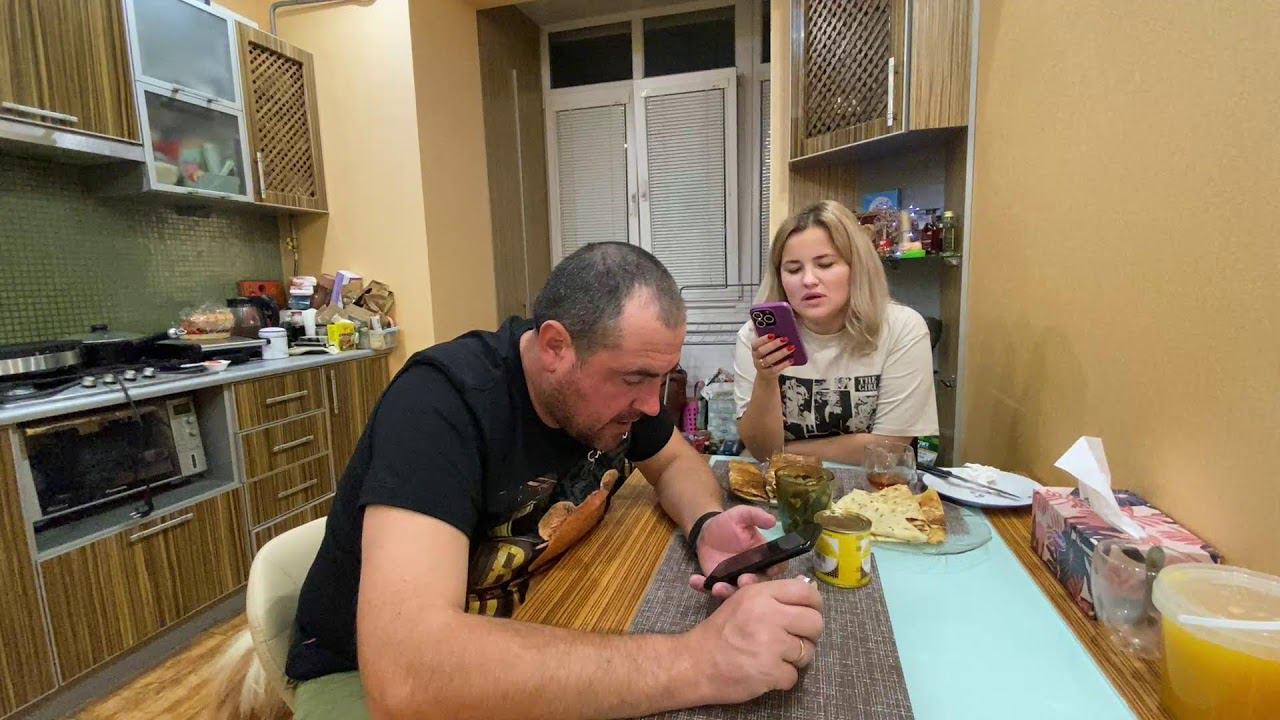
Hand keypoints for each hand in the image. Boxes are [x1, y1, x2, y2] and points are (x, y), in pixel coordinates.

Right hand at [684, 578, 823, 704]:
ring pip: (808, 652)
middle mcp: (768, 615)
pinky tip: (766, 672)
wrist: (695, 663)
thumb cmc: (719, 631)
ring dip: (794, 658)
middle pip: (815, 623)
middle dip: (809, 635)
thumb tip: (808, 587)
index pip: (806, 592)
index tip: (809, 613)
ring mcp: (771, 645)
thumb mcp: (742, 601)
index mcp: (761, 594)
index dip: (814, 604)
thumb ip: (773, 594)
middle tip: (795, 640)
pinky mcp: (770, 671)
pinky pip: (794, 676)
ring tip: (775, 657)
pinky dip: (782, 678)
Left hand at [689, 506, 785, 598]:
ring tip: (716, 587)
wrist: (706, 531)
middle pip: (755, 584)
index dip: (775, 570)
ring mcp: (733, 580)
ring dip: (726, 592)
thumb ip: (756, 516)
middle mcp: (751, 572)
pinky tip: (694, 580)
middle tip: (742, 581)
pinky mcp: (716, 583)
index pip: (775, 567)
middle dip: (750, 584)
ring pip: (734, 592)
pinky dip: (702, 586)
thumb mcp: (741, 515)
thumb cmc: (728, 523)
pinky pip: (710, 588)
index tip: (770, 570)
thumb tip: (773, 520)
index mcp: (762, 557)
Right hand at [751, 333, 794, 380]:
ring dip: (780, 353)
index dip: (763, 339)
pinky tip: (791, 359)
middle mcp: (756, 357)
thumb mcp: (767, 346)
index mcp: (755, 348)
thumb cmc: (769, 355)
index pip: (755, 343)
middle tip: (785, 339)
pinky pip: (775, 369)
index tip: (773, 334)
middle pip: (762, 351)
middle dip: (774, 344)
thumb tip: (780, 329)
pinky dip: (783, 364)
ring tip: (791, 348)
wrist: (766, 373)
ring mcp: (760, 366)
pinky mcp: (767, 373)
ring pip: (768, 360)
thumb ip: (771, 339)